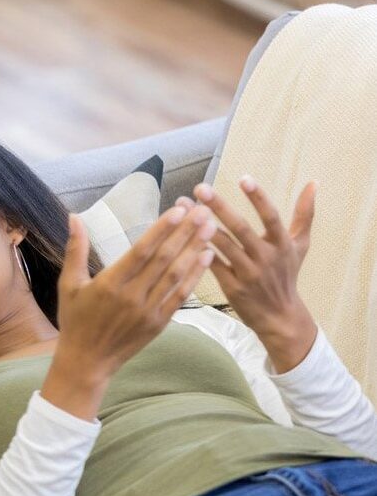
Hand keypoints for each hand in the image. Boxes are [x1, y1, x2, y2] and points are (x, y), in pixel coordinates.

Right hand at [44, 206, 215, 418]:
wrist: (87, 361)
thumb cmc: (75, 320)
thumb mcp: (69, 283)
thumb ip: (76, 249)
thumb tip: (74, 216)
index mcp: (109, 283)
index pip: (142, 250)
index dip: (162, 229)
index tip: (178, 210)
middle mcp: (132, 296)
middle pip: (164, 259)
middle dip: (185, 233)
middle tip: (202, 211)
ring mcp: (148, 310)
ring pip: (176, 275)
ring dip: (195, 250)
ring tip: (209, 228)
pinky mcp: (159, 322)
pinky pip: (181, 296)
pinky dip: (195, 276)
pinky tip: (206, 258)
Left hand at [189, 176, 317, 371]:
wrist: (280, 317)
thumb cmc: (286, 274)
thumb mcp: (300, 245)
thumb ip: (305, 214)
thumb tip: (314, 183)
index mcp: (282, 244)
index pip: (271, 217)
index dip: (258, 198)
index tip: (244, 178)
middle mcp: (267, 258)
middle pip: (241, 228)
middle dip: (220, 206)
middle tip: (201, 187)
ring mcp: (249, 273)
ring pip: (223, 246)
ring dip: (202, 225)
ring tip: (183, 207)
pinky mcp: (233, 288)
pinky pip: (213, 266)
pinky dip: (199, 251)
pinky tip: (181, 236)